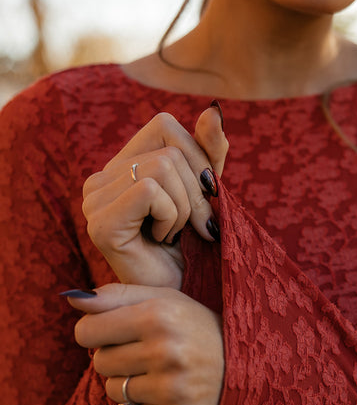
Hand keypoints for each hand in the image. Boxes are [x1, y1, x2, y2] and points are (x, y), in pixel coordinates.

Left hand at [66, 284, 223, 404]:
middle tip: (148, 353)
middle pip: (100, 363)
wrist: (248, 366)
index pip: (87, 331)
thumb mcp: (163, 299)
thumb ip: (115, 295)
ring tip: (160, 374)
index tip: (116, 332)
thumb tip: (71, 297)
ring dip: (130, 384)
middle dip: (117, 357)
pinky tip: (169, 395)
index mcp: (159, 316)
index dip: (97, 332)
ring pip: (113, 392)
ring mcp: (174, 390)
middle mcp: (167, 353)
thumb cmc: (195, 328)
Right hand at [82, 106, 227, 288]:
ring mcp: (94, 200)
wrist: (183, 295)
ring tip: (173, 235)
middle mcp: (100, 178)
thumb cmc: (194, 246)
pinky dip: (171, 216)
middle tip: (191, 227)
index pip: (165, 124)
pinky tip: (161, 240)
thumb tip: (213, 110)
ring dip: (185, 209)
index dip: (197, 157)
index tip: (203, 197)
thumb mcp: (208, 190)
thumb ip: (210, 152)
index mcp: (122, 164)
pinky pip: (151, 191)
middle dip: (197, 191)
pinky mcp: (101, 224)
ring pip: (163, 168)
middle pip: (169, 149)